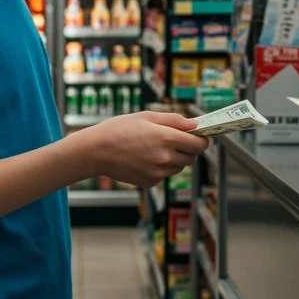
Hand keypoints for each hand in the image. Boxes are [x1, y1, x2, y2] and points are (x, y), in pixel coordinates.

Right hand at [83, 112, 208, 188]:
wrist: (96, 151)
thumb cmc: (120, 129)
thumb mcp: (147, 116)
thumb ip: (175, 120)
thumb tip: (195, 125)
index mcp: (166, 138)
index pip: (199, 144)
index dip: (202, 140)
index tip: (200, 136)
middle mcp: (165, 158)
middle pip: (192, 157)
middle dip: (188, 148)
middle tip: (175, 139)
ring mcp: (158, 173)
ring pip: (179, 167)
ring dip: (175, 158)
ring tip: (155, 147)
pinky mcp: (150, 182)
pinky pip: (165, 174)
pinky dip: (161, 167)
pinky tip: (145, 158)